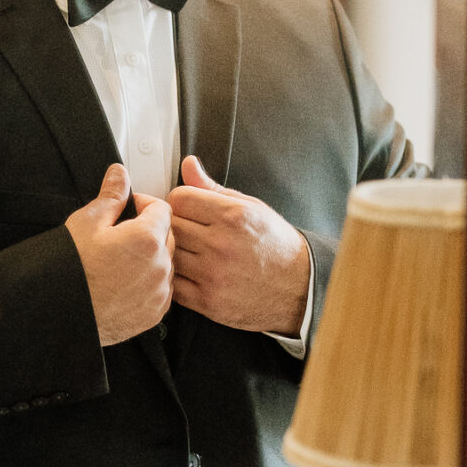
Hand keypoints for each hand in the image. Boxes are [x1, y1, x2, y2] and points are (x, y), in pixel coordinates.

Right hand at [65, 163, 173, 346]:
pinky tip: (123, 282)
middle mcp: (160, 266)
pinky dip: (149, 283)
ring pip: (165, 264)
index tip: (128, 210)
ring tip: (118, 262)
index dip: (144, 205)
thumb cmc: (70, 270)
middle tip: (118, 236)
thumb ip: (111, 195)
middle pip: (167, 236)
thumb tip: (120, 174)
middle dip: (148, 231)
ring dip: (150, 258)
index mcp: (147, 239)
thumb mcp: (87, 222)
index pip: (162, 209)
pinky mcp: (154, 313)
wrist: (60, 312)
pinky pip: (161, 289)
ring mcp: (159, 292)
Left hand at [168, 155, 310, 334]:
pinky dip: (176, 279)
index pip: (178, 198)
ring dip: (174, 252)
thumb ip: (213, 188)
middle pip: (170, 225)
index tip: (187, 209)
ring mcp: (213, 275)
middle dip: (175, 225)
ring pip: (168, 254)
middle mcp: (221, 244)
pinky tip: (190, 274)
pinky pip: (172, 284)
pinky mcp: (208, 301)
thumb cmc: (275, 245)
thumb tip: (189, 165)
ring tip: (189, 252)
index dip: (180, 201)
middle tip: (188, 230)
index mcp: (233, 216)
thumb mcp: (251, 207)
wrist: (298, 287)